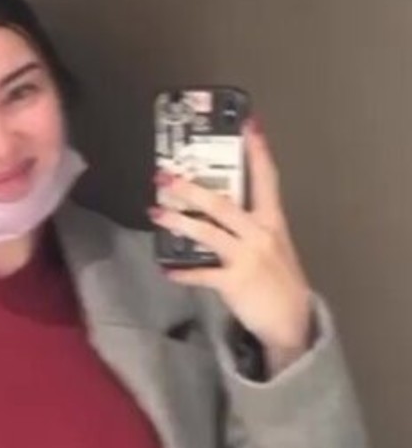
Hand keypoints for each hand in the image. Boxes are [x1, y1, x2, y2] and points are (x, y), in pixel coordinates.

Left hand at [149, 119, 314, 373]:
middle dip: (192, 188)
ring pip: (208, 232)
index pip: (267, 178)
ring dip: (179, 221)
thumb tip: (222, 210)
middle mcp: (260, 234)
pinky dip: (183, 273)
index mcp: (273, 221)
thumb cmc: (280, 282)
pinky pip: (202, 275)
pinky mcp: (234, 283)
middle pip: (223, 203)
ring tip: (155, 213)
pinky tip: (167, 270)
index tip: (249, 124)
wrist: (291, 322)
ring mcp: (247, 258)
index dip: (258, 151)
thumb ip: (253, 226)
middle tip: (166, 176)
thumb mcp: (274, 246)